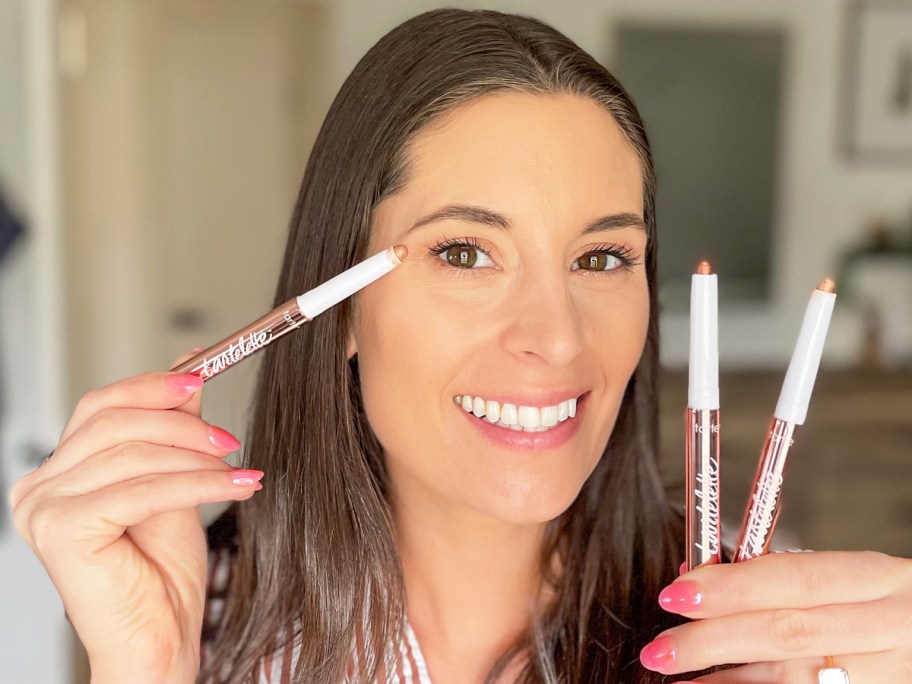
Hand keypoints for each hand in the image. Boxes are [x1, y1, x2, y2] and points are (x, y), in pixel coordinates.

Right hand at [7, 353, 263, 682]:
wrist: (160, 640)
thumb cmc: (161, 574)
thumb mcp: (175, 480)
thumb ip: (175, 427)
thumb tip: (190, 368)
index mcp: (59, 473)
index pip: (101, 406)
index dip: (154, 387)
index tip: (203, 374)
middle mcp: (39, 488)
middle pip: (114, 422)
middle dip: (182, 424)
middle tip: (228, 439)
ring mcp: (44, 509)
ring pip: (134, 454)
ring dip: (198, 458)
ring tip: (237, 470)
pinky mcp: (63, 530)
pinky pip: (144, 489)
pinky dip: (198, 484)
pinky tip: (236, 485)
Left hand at [640, 551, 911, 681]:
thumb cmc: (875, 609)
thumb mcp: (846, 583)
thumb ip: (778, 581)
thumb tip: (695, 578)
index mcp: (878, 580)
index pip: (796, 579)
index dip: (732, 587)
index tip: (675, 594)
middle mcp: (891, 627)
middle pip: (790, 633)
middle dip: (714, 641)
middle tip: (660, 649)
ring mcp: (893, 676)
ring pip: (795, 680)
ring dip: (724, 682)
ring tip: (674, 680)